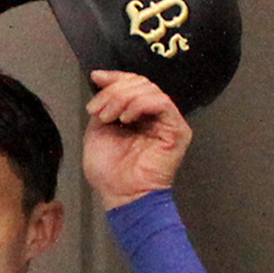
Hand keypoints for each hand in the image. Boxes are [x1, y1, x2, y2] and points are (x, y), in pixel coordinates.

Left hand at [83, 70, 191, 208]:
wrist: (122, 195)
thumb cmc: (109, 172)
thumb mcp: (97, 131)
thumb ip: (103, 107)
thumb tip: (102, 83)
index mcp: (136, 114)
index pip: (131, 84)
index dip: (114, 77)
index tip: (97, 77)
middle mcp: (152, 115)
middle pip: (139, 82)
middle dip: (114, 91)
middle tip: (98, 110)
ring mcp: (166, 121)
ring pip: (148, 88)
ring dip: (122, 98)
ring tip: (108, 117)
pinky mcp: (177, 129)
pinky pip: (162, 102)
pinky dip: (140, 104)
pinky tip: (126, 119)